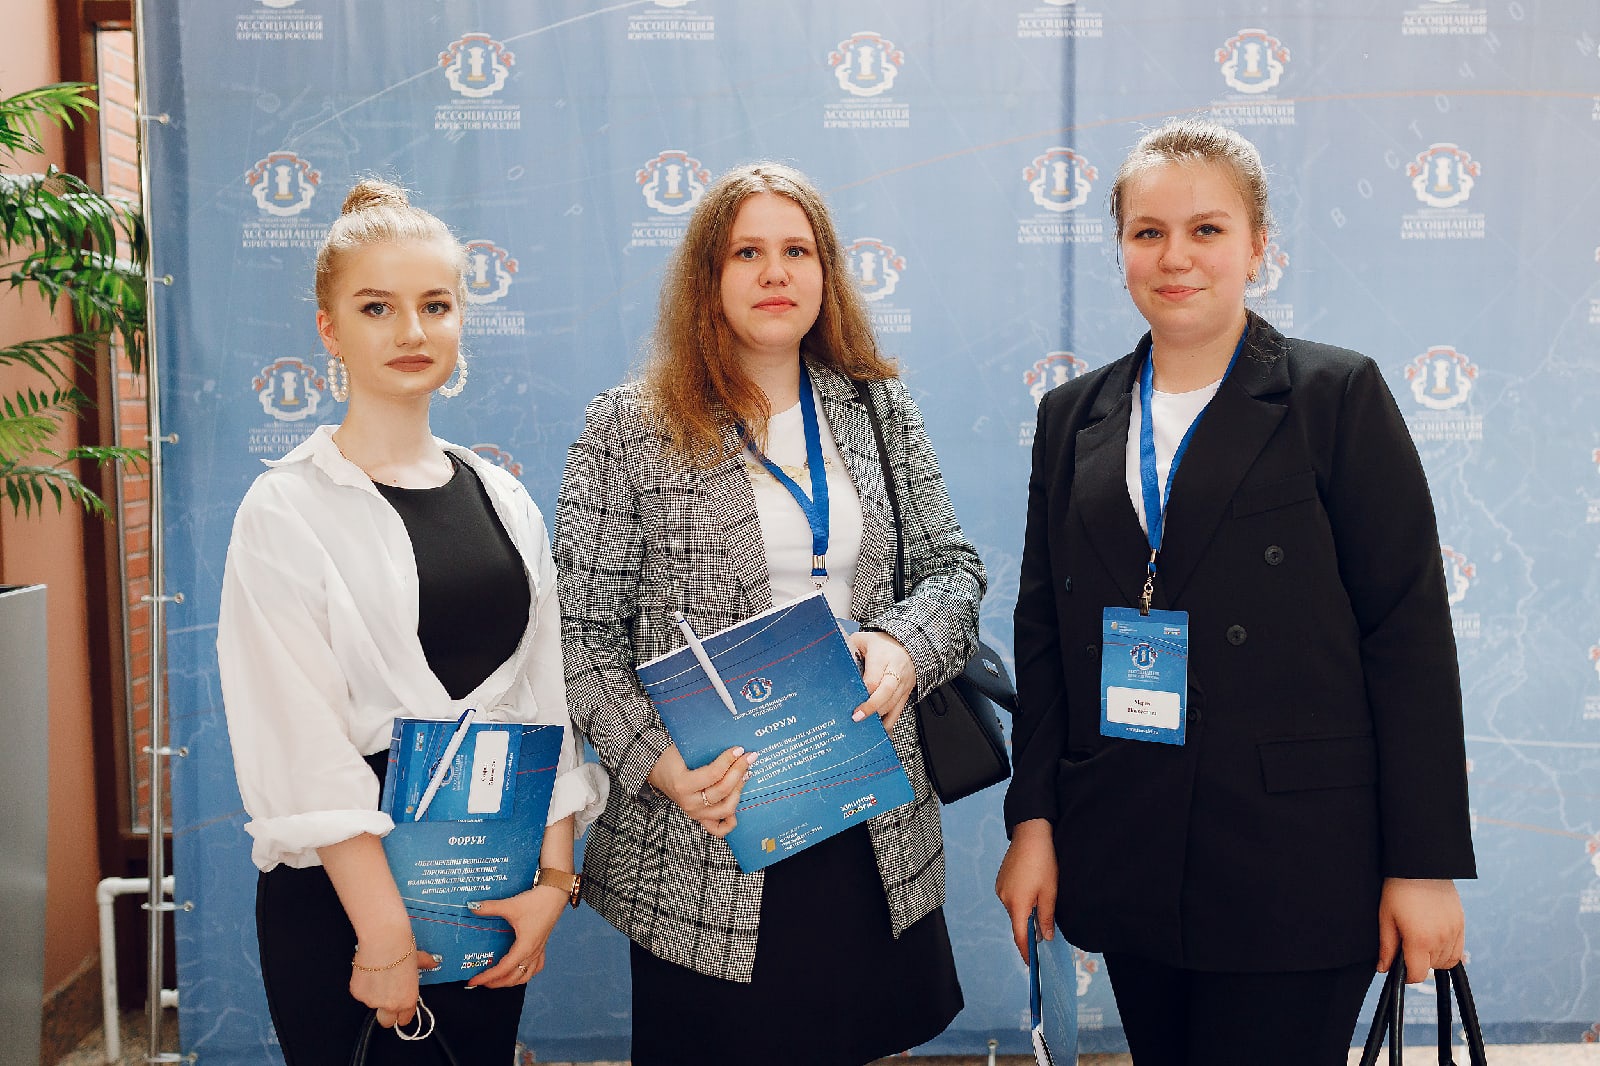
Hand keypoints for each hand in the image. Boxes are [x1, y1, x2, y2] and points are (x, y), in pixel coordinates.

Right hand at [350, 931, 439, 1027]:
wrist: (384, 941)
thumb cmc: (402, 948)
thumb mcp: (418, 959)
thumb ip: (424, 965)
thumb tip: (433, 962)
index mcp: (408, 1000)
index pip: (404, 1019)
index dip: (401, 1013)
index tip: (400, 1007)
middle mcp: (391, 1005)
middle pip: (386, 1021)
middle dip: (386, 1013)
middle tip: (386, 994)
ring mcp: (372, 1001)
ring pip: (371, 1004)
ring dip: (374, 994)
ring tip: (378, 974)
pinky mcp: (358, 994)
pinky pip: (360, 993)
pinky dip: (363, 985)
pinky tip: (368, 970)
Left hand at [466, 885, 568, 987]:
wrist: (556, 894)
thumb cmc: (536, 901)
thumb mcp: (510, 905)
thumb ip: (490, 907)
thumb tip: (472, 907)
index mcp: (524, 947)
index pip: (503, 969)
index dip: (487, 977)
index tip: (473, 981)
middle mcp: (532, 952)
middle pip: (514, 977)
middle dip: (497, 983)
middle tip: (482, 982)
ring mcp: (539, 950)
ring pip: (526, 975)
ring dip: (511, 981)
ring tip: (498, 981)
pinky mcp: (542, 944)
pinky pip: (536, 967)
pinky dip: (526, 973)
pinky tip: (520, 970)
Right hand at [647, 743, 758, 837]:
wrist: (657, 771)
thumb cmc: (670, 758)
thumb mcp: (683, 750)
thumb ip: (706, 751)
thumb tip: (734, 749)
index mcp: (683, 784)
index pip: (713, 774)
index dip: (729, 760)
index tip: (739, 749)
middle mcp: (689, 803)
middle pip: (723, 790)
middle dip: (739, 772)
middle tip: (748, 758)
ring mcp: (695, 813)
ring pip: (726, 808)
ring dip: (739, 790)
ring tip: (744, 775)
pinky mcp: (700, 818)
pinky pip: (719, 828)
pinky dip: (730, 820)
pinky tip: (736, 803)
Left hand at [847, 630, 915, 731]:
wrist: (908, 645)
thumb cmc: (881, 644)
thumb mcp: (863, 640)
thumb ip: (848, 647)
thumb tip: (830, 656)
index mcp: (882, 657)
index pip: (873, 678)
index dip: (863, 691)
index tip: (851, 700)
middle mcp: (895, 671)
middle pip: (886, 692)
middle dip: (871, 707)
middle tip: (856, 717)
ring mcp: (902, 684)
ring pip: (892, 704)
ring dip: (877, 716)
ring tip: (862, 725)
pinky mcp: (906, 694)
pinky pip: (898, 711)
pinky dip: (888, 722)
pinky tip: (877, 729)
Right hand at [996, 819, 1058, 960]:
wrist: (1031, 834)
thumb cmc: (1043, 862)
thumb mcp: (1050, 892)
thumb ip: (1046, 917)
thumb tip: (1044, 937)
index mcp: (1017, 904)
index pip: (1020, 936)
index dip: (1026, 952)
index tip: (1031, 964)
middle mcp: (1004, 898)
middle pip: (1017, 922)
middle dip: (1029, 930)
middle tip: (1043, 934)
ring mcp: (1001, 888)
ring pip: (1014, 909)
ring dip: (1026, 913)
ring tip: (1041, 904)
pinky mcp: (1001, 880)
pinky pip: (1011, 897)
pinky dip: (1021, 901)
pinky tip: (1032, 891)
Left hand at [1378, 877, 1463, 982]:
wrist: (1422, 864)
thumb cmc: (1398, 889)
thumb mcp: (1386, 917)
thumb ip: (1387, 946)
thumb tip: (1384, 969)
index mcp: (1420, 940)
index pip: (1417, 975)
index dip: (1407, 976)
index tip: (1399, 967)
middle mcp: (1441, 939)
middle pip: (1431, 968)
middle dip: (1418, 963)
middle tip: (1406, 946)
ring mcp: (1454, 932)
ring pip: (1446, 961)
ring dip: (1433, 958)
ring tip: (1419, 940)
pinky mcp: (1462, 924)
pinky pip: (1458, 951)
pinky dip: (1447, 951)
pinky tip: (1434, 939)